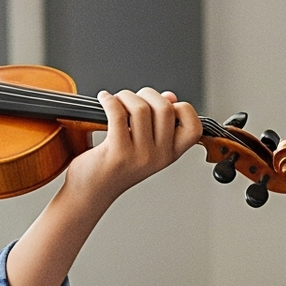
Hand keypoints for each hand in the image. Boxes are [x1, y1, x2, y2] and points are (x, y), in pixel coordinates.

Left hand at [64, 88, 202, 204]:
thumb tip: (170, 97)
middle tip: (132, 98)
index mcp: (170, 154)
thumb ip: (160, 122)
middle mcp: (159, 157)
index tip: (164, 104)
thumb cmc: (114, 167)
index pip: (194, 128)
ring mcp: (140, 156)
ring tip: (116, 101)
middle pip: (165, 108)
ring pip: (141, 108)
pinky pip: (118, 114)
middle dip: (147, 94)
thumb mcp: (145, 145)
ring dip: (125, 96)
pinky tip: (104, 99)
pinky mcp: (118, 153)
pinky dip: (109, 100)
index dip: (182, 109)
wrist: (91, 191)